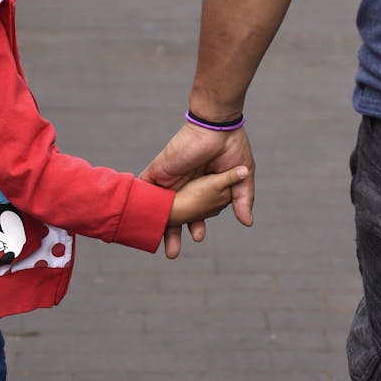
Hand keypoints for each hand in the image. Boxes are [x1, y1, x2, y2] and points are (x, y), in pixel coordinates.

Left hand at [140, 122, 254, 257]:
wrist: (217, 126)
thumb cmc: (232, 147)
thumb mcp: (242, 177)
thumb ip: (242, 199)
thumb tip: (248, 222)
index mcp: (205, 188)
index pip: (196, 213)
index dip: (195, 226)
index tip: (197, 237)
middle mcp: (186, 186)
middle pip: (176, 215)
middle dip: (173, 235)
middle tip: (172, 253)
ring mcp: (171, 180)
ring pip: (158, 208)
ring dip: (154, 225)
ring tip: (152, 243)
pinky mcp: (159, 172)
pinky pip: (143, 189)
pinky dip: (137, 203)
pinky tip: (133, 220)